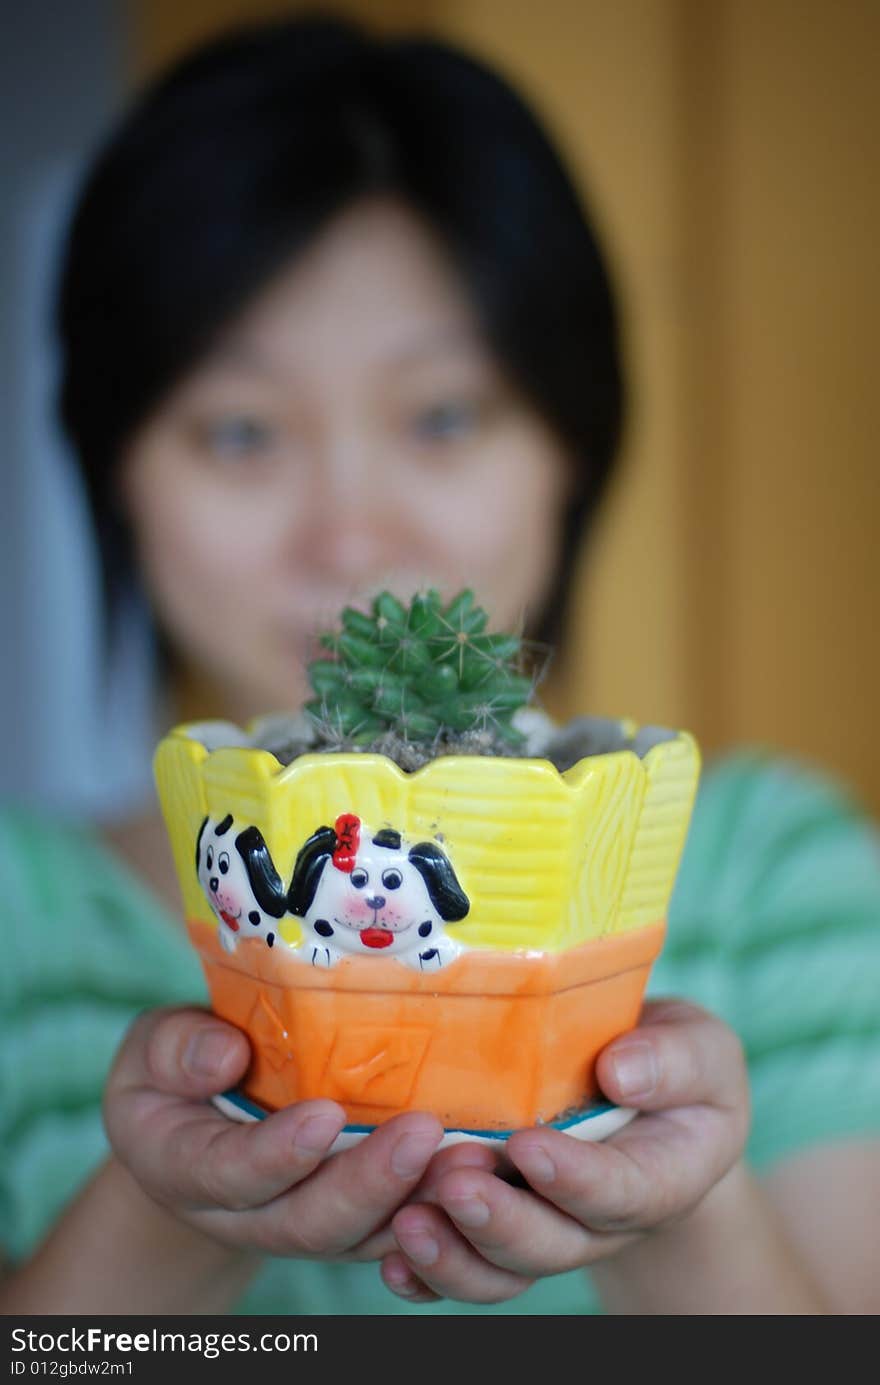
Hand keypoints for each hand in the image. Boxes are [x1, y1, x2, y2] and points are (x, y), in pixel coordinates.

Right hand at [103, 1006, 446, 1260]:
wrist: (194, 1122)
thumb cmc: (177, 1071)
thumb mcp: (154, 1049)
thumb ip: (178, 1050)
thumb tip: (224, 1055)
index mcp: (185, 1167)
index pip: (229, 1175)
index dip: (277, 1154)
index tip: (325, 1115)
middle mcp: (245, 1213)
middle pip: (308, 1223)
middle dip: (369, 1183)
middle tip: (423, 1132)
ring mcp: (299, 1222)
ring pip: (360, 1236)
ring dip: (416, 1202)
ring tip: (468, 1156)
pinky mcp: (347, 1220)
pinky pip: (392, 1231)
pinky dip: (434, 1210)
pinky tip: (475, 1170)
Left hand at [380, 1000, 749, 1302]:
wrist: (649, 1096)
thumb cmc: (675, 1066)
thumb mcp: (701, 1051)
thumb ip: (674, 1062)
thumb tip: (621, 1071)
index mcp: (661, 1177)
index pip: (622, 1192)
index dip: (575, 1179)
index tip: (529, 1146)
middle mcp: (600, 1220)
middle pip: (552, 1244)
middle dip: (500, 1221)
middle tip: (454, 1180)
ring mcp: (547, 1229)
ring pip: (502, 1270)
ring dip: (453, 1254)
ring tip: (408, 1221)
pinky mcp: (500, 1228)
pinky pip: (465, 1269)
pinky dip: (426, 1274)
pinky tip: (391, 1257)